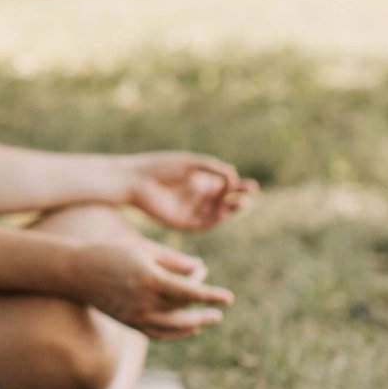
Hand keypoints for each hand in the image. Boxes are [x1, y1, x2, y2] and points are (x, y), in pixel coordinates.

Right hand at [77, 238, 232, 338]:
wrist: (77, 272)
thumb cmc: (112, 253)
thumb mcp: (145, 249)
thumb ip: (174, 260)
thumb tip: (199, 269)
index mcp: (150, 279)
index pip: (190, 292)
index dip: (212, 295)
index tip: (229, 298)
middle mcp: (144, 301)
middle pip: (184, 308)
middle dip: (203, 305)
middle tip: (219, 307)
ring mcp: (136, 315)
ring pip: (173, 326)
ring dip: (194, 324)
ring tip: (209, 320)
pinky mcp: (129, 322)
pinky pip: (158, 333)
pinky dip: (176, 333)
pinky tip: (189, 328)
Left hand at [128, 153, 256, 232]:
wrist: (136, 181)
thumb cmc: (160, 167)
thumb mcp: (191, 164)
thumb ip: (212, 168)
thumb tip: (233, 176)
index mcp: (200, 180)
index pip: (226, 186)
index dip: (240, 186)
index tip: (251, 186)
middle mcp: (197, 196)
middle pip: (224, 200)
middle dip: (238, 197)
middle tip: (251, 193)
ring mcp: (189, 210)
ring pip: (215, 213)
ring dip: (229, 210)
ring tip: (241, 203)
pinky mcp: (180, 222)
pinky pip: (201, 224)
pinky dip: (213, 220)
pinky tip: (222, 213)